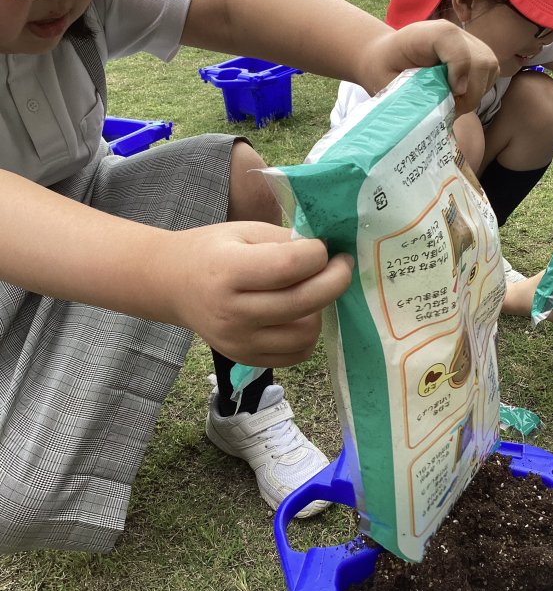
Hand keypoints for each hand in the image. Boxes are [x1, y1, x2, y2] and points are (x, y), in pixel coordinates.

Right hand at [158, 221, 353, 366]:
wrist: (173, 285)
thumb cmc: (212, 251)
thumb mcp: (244, 232)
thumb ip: (285, 241)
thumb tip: (328, 252)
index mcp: (228, 271)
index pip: (289, 266)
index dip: (319, 254)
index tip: (325, 247)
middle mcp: (232, 311)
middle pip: (304, 301)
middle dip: (335, 279)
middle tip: (341, 265)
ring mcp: (239, 341)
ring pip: (307, 332)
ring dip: (321, 308)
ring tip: (314, 290)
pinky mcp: (246, 358)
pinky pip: (297, 354)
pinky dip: (309, 333)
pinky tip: (302, 313)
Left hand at [359, 20, 498, 116]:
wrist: (388, 58)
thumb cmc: (386, 71)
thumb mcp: (389, 80)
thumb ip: (413, 91)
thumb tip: (440, 110)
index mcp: (425, 34)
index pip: (451, 41)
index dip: (458, 70)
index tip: (452, 94)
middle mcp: (451, 32)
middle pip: (481, 61)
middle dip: (471, 92)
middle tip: (451, 109)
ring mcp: (467, 41)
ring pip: (489, 68)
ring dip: (476, 93)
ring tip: (454, 104)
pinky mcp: (476, 53)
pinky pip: (490, 72)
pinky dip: (480, 88)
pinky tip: (460, 96)